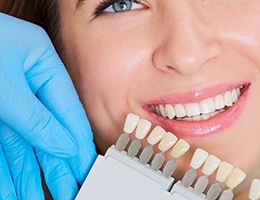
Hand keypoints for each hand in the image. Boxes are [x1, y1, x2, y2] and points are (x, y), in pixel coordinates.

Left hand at [0, 12, 96, 198]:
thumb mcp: (5, 86)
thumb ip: (36, 119)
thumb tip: (64, 146)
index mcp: (42, 64)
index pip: (69, 109)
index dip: (78, 140)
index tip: (84, 166)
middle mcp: (28, 82)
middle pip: (49, 130)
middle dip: (57, 164)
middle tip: (68, 189)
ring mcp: (8, 99)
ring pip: (24, 143)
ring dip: (30, 173)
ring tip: (38, 197)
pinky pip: (0, 146)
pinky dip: (6, 169)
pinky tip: (13, 188)